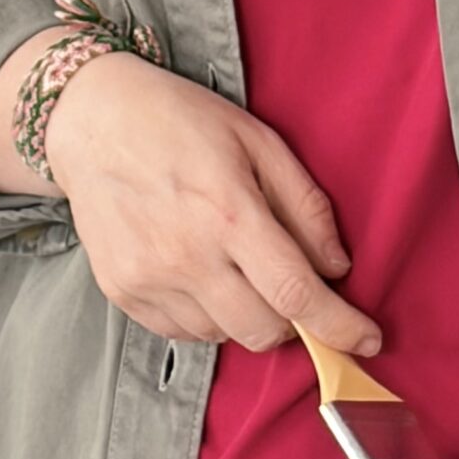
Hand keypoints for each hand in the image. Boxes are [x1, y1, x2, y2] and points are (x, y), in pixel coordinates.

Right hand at [41, 51, 385, 360]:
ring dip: (246, 314)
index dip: (340, 325)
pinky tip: (200, 271)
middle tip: (290, 284)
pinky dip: (206, 316)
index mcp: (229, 212)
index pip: (296, 294)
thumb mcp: (258, 140)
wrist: (91, 118)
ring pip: (223, 336)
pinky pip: (182, 333)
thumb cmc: (181, 120)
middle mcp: (187, 255)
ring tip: (233, 263)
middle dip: (293, 321)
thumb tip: (337, 267)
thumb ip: (305, 205)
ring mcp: (150, 279)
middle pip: (264, 330)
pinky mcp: (122, 293)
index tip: (367, 339)